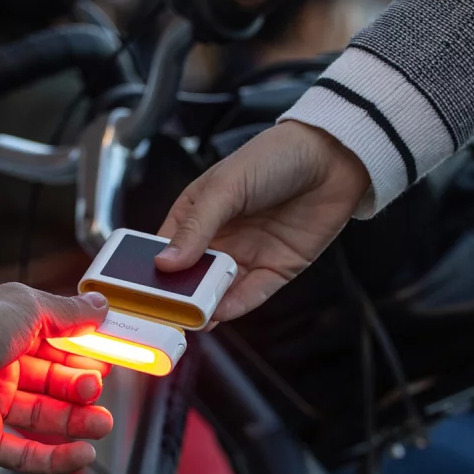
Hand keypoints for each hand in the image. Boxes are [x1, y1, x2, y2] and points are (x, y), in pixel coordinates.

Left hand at [0, 284, 112, 473]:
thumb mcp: (24, 308)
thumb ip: (67, 313)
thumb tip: (99, 305)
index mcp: (5, 331)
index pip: (55, 344)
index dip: (83, 352)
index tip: (112, 358)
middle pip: (52, 383)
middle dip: (80, 388)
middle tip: (97, 390)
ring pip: (42, 417)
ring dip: (76, 422)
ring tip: (101, 424)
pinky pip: (25, 452)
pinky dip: (56, 457)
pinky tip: (81, 453)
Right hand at [155, 122, 370, 320]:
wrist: (334, 156)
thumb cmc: (275, 156)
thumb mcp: (226, 186)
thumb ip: (196, 226)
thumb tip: (165, 262)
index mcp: (197, 212)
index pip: (166, 248)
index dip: (152, 269)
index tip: (139, 289)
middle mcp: (219, 238)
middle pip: (190, 275)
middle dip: (178, 294)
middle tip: (164, 311)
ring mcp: (246, 255)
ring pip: (218, 290)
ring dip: (205, 305)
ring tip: (190, 317)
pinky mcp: (275, 269)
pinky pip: (251, 295)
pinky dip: (235, 306)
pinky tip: (219, 314)